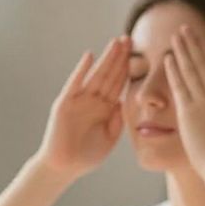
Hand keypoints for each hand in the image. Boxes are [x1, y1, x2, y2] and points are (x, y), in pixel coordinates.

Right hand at [36, 37, 126, 177]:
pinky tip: (89, 57)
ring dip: (105, 59)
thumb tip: (122, 102)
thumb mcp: (109, 138)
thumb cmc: (86, 156)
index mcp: (105, 108)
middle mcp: (93, 100)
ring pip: (96, 75)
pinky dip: (81, 70)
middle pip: (109, 74)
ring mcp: (79, 100)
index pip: (119, 83)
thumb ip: (117, 121)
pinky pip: (75, 83)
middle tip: (129, 38)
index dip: (128, 69)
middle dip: (119, 57)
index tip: (140, 52)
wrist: (64, 167)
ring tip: (115, 42)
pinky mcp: (65, 103)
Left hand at [167, 24, 204, 180]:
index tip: (201, 39)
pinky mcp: (190, 113)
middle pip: (204, 63)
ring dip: (183, 51)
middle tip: (185, 28)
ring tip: (175, 37)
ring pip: (192, 70)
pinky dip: (174, 71)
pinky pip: (180, 86)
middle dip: (194, 44)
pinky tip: (168, 59)